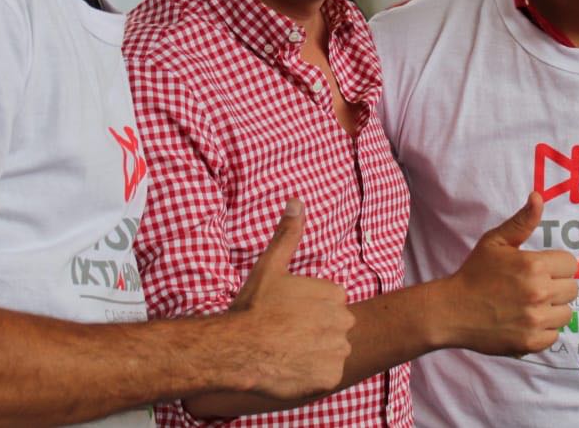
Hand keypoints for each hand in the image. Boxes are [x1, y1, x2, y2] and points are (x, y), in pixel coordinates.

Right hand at [229, 199, 354, 399]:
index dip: (308, 310)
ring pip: (332, 351)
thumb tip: (297, 201)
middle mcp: (342, 321)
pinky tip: (291, 369)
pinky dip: (312, 376)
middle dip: (316, 331)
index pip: (332, 303)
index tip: (287, 314)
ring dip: (315, 353)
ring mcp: (337, 351)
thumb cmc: (252, 308)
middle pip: (335, 327)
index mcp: (334, 295)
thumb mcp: (270, 266)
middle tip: (285, 334)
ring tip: (286, 351)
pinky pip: (327, 375)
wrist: (236, 350)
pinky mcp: (329, 378)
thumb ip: (288, 234)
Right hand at [439, 192, 577, 355]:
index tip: (541, 269)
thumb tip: (538, 197)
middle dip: (557, 286)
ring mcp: (536, 319)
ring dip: (553, 309)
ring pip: (566, 313)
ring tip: (531, 305)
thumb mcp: (495, 241)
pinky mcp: (531, 342)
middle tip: (534, 287)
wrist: (452, 310)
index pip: (571, 264)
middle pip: (572, 289)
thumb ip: (522, 221)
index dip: (557, 265)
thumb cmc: (474, 273)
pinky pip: (554, 335)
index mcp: (534, 265)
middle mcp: (539, 292)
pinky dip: (543, 330)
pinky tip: (526, 321)